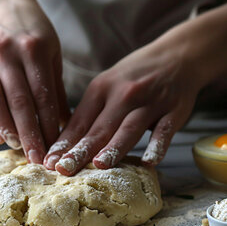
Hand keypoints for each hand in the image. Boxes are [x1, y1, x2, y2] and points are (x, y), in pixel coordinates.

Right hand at [0, 0, 69, 162]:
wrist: (0, 5)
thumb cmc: (33, 31)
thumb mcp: (52, 52)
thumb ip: (56, 88)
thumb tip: (65, 125)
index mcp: (34, 48)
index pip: (42, 94)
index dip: (48, 123)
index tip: (55, 146)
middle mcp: (7, 52)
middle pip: (18, 101)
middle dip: (29, 133)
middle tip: (37, 158)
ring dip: (6, 128)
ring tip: (18, 148)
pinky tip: (0, 135)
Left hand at [43, 44, 200, 174]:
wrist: (178, 56)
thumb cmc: (136, 75)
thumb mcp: (108, 85)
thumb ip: (90, 112)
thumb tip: (64, 143)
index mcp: (102, 88)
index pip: (79, 121)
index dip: (64, 143)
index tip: (49, 162)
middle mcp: (123, 94)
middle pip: (99, 128)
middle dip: (80, 151)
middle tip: (63, 170)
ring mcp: (150, 103)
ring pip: (129, 128)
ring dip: (114, 147)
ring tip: (99, 166)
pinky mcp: (174, 111)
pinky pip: (164, 131)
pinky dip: (157, 146)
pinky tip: (149, 162)